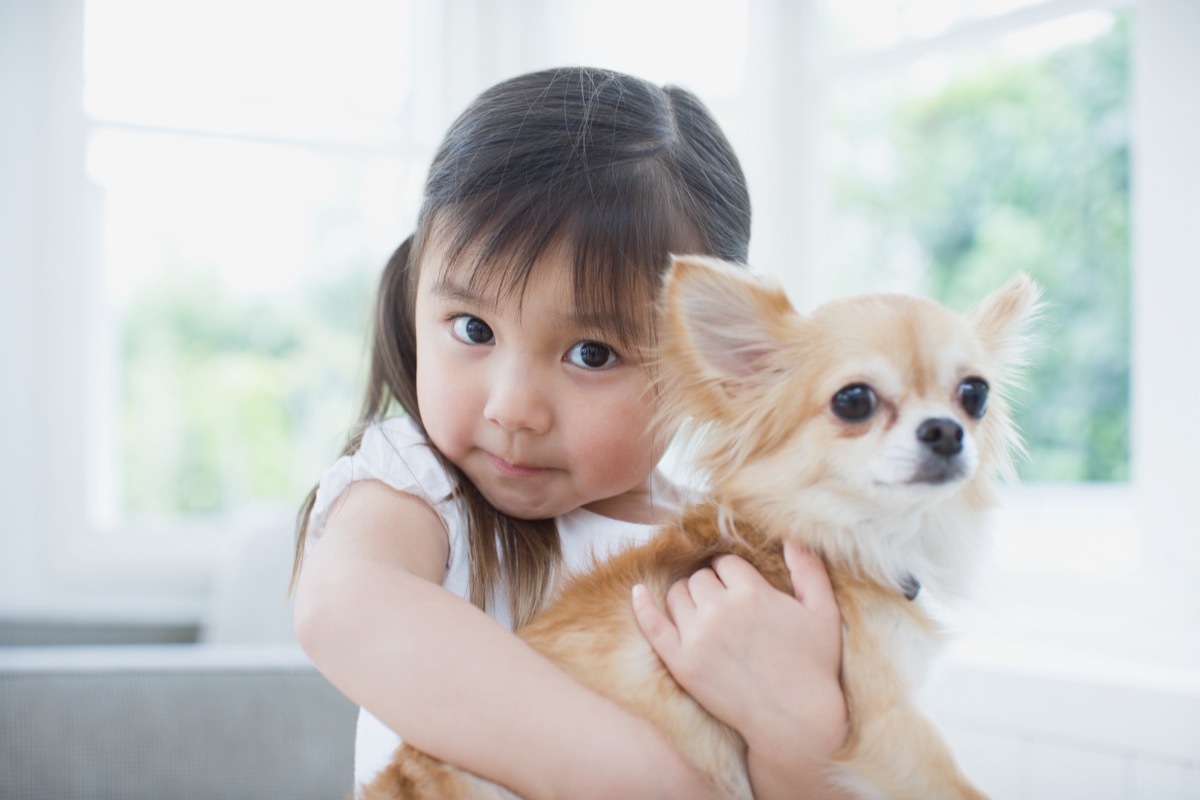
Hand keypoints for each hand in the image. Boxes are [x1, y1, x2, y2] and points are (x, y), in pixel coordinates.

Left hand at [631, 541, 846, 762]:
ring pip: (677, 595)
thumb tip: (791, 537)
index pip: (725, 563)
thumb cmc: (815, 666)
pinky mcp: (682, 664)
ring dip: (688, 597)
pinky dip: (643, 606)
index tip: (741, 590)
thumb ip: (809, 569)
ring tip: (703, 612)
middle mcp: (720, 611)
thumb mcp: (823, 612)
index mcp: (752, 593)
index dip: (733, 575)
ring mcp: (697, 638)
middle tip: (726, 606)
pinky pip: (653, 625)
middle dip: (712, 586)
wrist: (795, 721)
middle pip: (700, 577)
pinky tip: (638, 592)